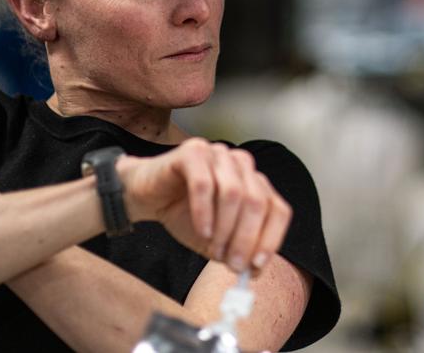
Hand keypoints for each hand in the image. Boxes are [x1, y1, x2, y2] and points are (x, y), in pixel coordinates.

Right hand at [119, 138, 290, 274]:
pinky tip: (201, 231)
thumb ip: (235, 250)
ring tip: (212, 247)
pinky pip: (204, 184)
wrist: (145, 195)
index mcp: (255, 184)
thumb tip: (252, 271)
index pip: (278, 209)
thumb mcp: (215, 239)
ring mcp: (219, 154)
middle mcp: (241, 166)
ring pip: (234, 193)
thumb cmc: (183, 213)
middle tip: (232, 264)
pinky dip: (204, 212)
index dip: (271, 239)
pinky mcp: (193, 152)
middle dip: (246, 238)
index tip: (256, 265)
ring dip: (225, 228)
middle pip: (258, 202)